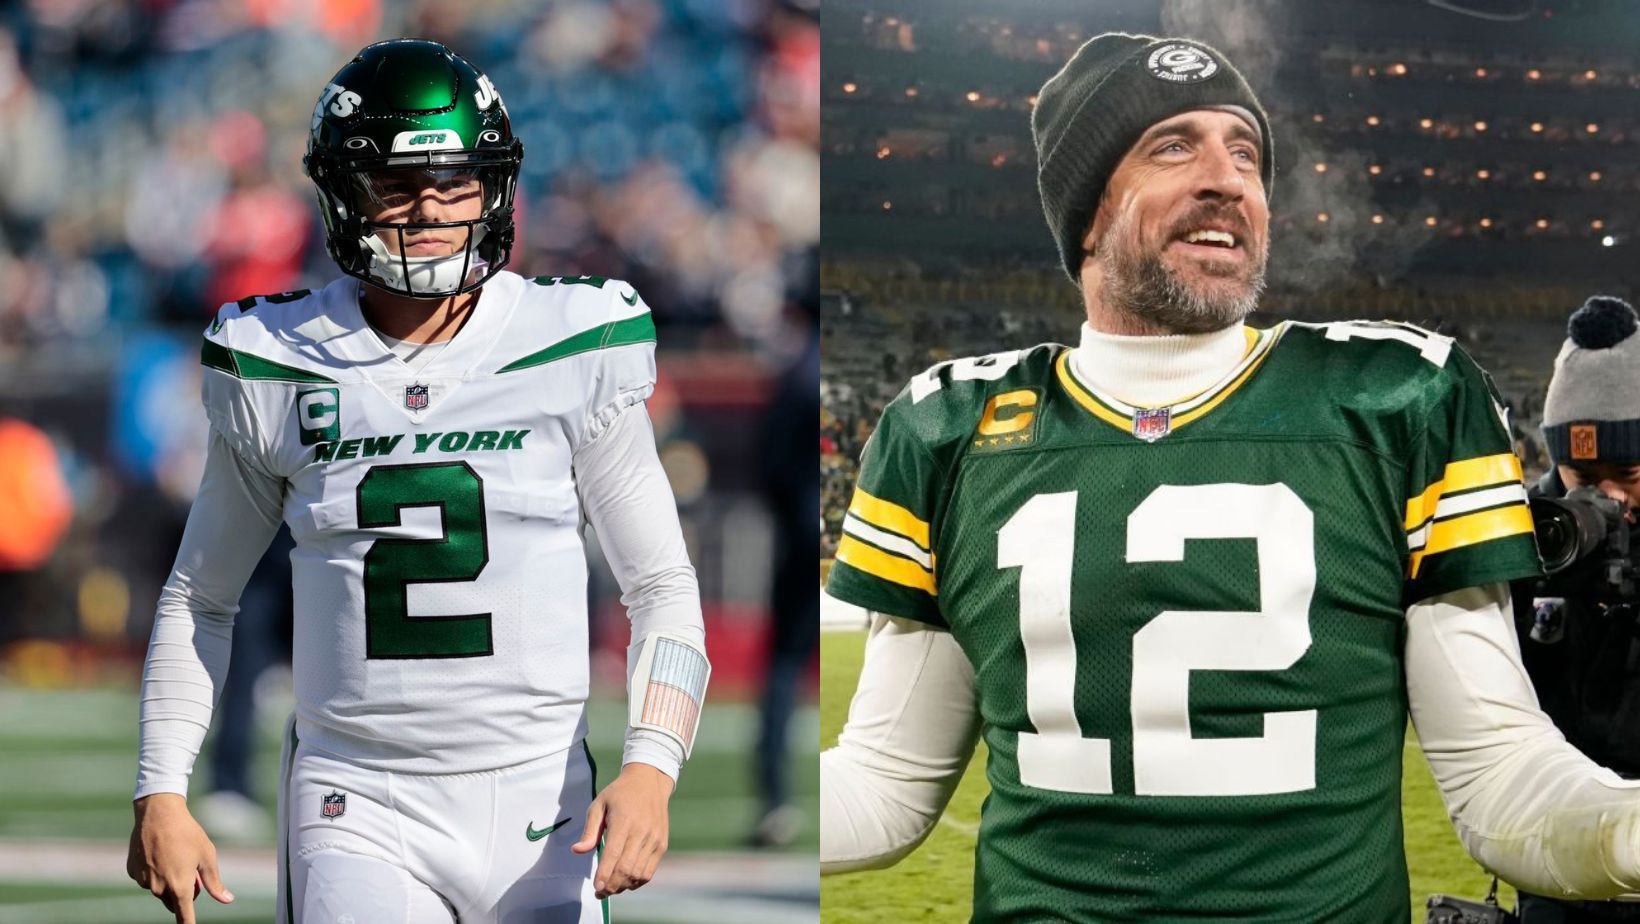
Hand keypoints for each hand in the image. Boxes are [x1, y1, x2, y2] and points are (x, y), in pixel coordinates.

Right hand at [127, 793, 234, 923]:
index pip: (184, 917)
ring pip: (158, 889)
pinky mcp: (132, 872)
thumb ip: (215, 882)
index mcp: (179, 887)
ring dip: (168, 880)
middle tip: (191, 870)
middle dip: (183, 892)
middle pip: (173, 902)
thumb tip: (227, 900)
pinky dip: (153, 871)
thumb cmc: (187, 833)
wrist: (158, 813)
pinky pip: (145, 878)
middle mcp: (158, 888)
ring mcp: (142, 881)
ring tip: (174, 855)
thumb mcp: (207, 856)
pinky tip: (158, 852)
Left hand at [571, 762, 674, 898]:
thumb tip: (577, 851)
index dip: (604, 875)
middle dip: (612, 886)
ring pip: (639, 874)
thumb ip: (589, 830)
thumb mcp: (599, 805)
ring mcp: (654, 840)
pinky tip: (625, 881)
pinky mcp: (662, 844)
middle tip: (600, 892)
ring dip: (623, 886)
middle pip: (626, 869)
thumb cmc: (619, 794)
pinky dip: (637, 882)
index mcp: (624, 821)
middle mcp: (642, 832)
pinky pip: (649, 871)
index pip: (613, 855)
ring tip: (611, 888)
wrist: (649, 781)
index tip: (596, 888)